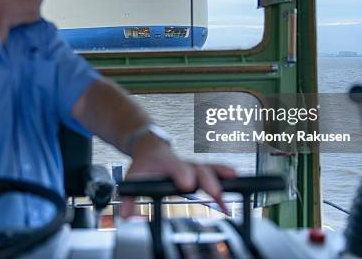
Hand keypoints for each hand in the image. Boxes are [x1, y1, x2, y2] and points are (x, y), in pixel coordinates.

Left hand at [119, 135, 236, 217]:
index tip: (187, 184)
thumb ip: (129, 197)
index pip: (176, 167)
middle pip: (198, 169)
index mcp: (167, 163)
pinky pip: (214, 170)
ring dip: (222, 175)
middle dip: (208, 180)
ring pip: (210, 168)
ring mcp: (193, 165)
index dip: (182, 174)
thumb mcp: (133, 177)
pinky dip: (225, 173)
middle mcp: (183, 163)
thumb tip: (125, 215)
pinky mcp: (199, 169)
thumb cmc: (144, 164)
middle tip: (215, 193)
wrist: (150, 147)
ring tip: (235, 181)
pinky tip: (237, 179)